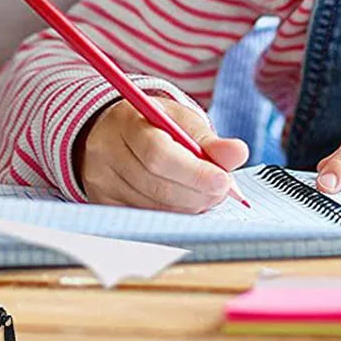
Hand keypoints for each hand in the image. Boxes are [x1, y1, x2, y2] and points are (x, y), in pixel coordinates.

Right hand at [76, 97, 248, 211]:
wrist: (114, 132)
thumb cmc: (154, 125)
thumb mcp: (182, 121)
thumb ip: (211, 141)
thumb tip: (239, 153)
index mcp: (127, 121)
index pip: (158, 155)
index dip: (194, 173)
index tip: (223, 181)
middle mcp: (106, 151)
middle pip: (156, 185)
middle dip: (197, 193)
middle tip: (220, 190)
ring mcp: (100, 180)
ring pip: (153, 207)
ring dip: (187, 206)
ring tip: (202, 192)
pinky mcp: (102, 202)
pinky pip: (144, 218)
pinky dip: (170, 214)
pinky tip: (181, 201)